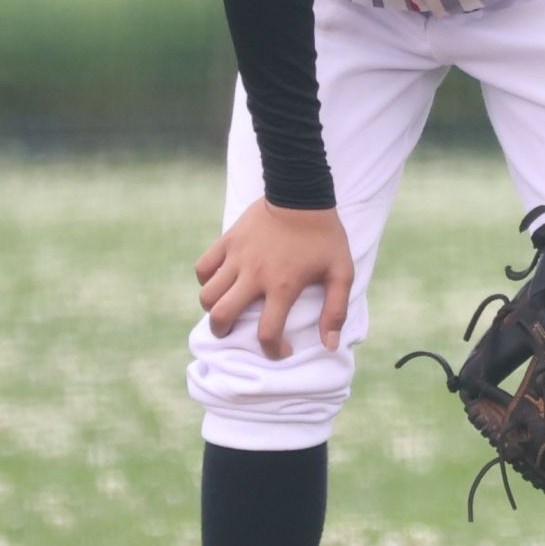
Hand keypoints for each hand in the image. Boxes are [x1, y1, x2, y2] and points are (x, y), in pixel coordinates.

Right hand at [198, 199, 354, 359]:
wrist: (301, 195)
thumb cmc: (325, 236)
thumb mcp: (342, 272)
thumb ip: (336, 310)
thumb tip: (330, 344)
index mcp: (283, 285)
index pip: (267, 332)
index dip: (273, 350)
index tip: (281, 350)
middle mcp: (255, 275)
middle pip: (222, 316)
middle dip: (223, 332)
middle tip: (233, 332)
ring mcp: (237, 257)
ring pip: (207, 294)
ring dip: (212, 308)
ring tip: (224, 308)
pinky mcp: (227, 240)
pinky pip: (203, 266)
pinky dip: (206, 279)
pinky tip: (219, 281)